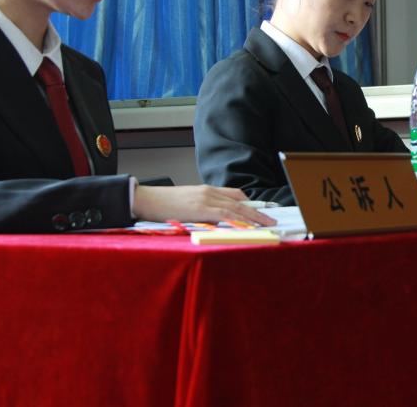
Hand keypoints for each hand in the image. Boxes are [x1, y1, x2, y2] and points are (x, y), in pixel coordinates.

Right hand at [133, 185, 276, 225]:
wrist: (144, 199)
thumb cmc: (161, 204)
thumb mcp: (186, 204)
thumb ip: (202, 210)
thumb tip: (215, 221)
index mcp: (205, 190)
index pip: (234, 194)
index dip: (249, 203)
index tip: (261, 210)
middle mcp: (208, 192)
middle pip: (239, 200)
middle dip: (257, 211)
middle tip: (272, 218)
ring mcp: (205, 198)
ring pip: (236, 207)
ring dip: (253, 216)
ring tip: (267, 224)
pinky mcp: (200, 208)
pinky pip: (225, 214)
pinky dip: (238, 220)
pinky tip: (248, 226)